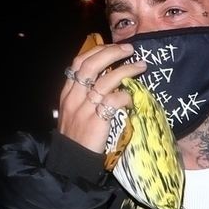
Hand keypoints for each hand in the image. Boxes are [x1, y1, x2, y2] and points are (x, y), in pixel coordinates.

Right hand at [57, 36, 148, 153]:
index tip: (113, 47)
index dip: (97, 50)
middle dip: (112, 53)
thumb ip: (85, 96)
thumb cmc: (77, 138)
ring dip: (126, 70)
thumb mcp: (75, 112)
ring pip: (105, 80)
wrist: (72, 162)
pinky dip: (125, 95)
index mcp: (68, 93)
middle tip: (130, 50)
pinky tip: (133, 97)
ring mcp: (84, 109)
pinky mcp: (96, 122)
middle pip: (91, 65)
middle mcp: (74, 98)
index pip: (79, 62)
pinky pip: (113, 101)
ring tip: (141, 66)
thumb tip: (107, 80)